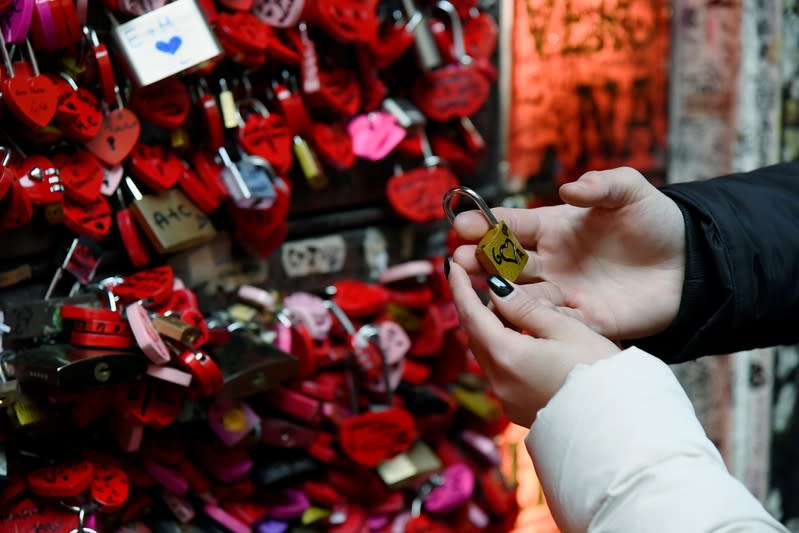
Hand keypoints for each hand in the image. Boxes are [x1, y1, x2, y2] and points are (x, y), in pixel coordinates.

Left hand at [447, 261, 619, 426]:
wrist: (618, 426)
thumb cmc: (598, 372)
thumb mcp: (566, 329)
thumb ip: (526, 308)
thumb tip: (495, 290)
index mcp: (506, 356)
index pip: (471, 315)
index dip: (460, 287)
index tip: (452, 265)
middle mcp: (498, 381)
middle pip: (477, 336)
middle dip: (481, 309)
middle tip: (497, 287)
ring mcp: (507, 399)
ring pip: (488, 354)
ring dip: (495, 331)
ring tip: (519, 313)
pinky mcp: (519, 410)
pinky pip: (502, 372)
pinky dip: (506, 351)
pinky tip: (529, 342)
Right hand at [453, 167, 684, 339]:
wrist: (689, 265)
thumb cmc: (655, 222)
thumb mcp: (632, 192)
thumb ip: (603, 185)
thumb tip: (569, 188)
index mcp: (554, 227)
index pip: (512, 225)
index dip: (485, 224)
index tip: (461, 225)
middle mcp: (550, 261)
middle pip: (505, 262)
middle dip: (479, 259)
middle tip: (458, 259)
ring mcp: (563, 292)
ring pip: (520, 294)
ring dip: (498, 292)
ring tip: (478, 289)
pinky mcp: (582, 320)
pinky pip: (550, 323)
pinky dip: (531, 321)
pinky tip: (513, 318)